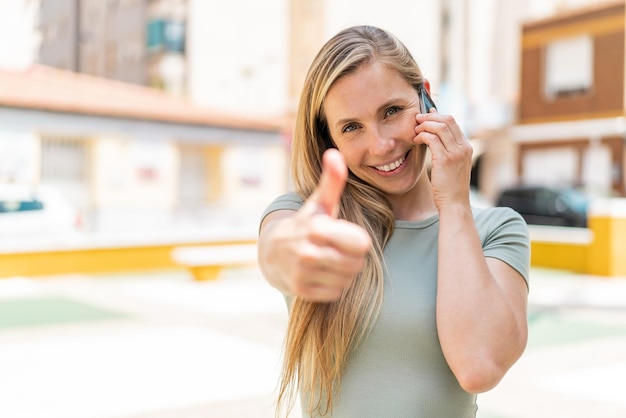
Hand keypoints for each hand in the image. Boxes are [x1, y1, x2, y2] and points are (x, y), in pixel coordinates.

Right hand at [272, 149, 371, 301]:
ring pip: (347, 279)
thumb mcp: (319, 203)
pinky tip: (321, 274)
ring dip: (343, 272)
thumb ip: (332, 181)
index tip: (344, 236)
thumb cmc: (306, 224)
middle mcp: (308, 252)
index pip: (362, 244)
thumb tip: (334, 153)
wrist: (274, 252)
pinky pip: (336, 292)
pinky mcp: (301, 291)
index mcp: (317, 228)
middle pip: (357, 263)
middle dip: (351, 257)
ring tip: (328, 260)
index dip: (357, 241)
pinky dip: (333, 286)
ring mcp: (303, 273)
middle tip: (337, 249)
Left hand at [414, 110, 472, 209]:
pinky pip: (432, 139)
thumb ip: (448, 151)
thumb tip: (433, 137)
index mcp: (467, 147)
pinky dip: (422, 136)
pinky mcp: (445, 159)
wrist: (455, 204)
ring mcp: (456, 153)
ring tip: (415, 130)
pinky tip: (416, 140)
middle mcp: (464, 147)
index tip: (426, 115)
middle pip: (447, 119)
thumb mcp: (453, 166)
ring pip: (439, 126)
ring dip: (424, 125)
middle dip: (430, 116)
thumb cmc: (450, 187)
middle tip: (417, 119)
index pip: (453, 122)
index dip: (438, 115)